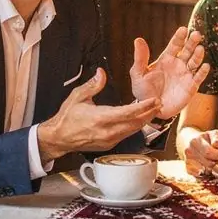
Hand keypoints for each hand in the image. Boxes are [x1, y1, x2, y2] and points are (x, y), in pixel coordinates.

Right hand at [38, 69, 157, 162]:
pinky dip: (134, 127)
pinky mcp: (109, 145)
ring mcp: (109, 140)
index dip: (144, 106)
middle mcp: (107, 131)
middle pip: (135, 123)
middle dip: (149, 113)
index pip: (128, 112)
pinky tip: (139, 120)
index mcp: (100, 118)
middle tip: (158, 104)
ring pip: (132, 130)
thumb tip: (101, 73)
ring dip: (144, 121)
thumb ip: (92, 85)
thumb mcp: (77, 97)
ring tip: (153, 111)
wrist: (59, 138)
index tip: (153, 100)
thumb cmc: (67, 118)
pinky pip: (126, 135)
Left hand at [130, 27, 208, 118]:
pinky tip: (205, 66)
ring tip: (200, 49)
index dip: (179, 37)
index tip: (183, 29)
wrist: (150, 109)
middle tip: (196, 34)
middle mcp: (178, 64)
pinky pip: (198, 78)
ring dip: (198, 55)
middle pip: (187, 50)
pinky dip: (202, 72)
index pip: (175, 45)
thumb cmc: (143, 91)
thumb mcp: (138, 74)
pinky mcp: (191, 87)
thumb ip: (140, 58)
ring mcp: (186, 75)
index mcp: (166, 59)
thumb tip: (138, 39)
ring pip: (194, 62)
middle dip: (192, 42)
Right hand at [183, 129, 217, 175]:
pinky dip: (206, 174)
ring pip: (205, 171)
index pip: (209, 152)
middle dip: (217, 162)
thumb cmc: (204, 138)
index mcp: (195, 141)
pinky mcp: (187, 169)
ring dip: (212, 169)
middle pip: (208, 164)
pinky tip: (207, 168)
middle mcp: (189, 151)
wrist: (188, 140)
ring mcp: (187, 161)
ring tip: (212, 161)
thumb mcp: (212, 134)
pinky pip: (199, 177)